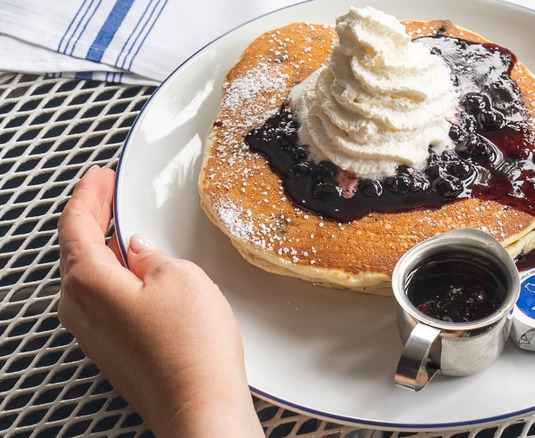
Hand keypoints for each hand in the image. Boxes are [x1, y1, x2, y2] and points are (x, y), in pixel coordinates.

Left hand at [57, 166, 263, 437]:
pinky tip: (140, 278)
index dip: (89, 194)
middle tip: (109, 196)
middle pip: (76, 251)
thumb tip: (143, 252)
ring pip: (90, 279)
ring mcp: (95, 335)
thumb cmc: (191, 349)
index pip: (75, 224)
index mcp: (88, 282)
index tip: (99, 177)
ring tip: (127, 232)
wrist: (200, 404)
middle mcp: (81, 310)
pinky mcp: (115, 351)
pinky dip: (117, 280)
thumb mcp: (181, 277)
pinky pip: (106, 303)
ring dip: (105, 250)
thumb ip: (153, 255)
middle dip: (92, 219)